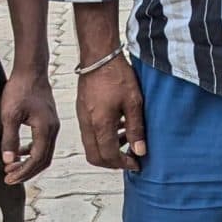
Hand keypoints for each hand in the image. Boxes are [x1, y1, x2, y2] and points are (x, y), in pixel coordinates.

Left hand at [0, 68, 58, 184]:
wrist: (31, 70)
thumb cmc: (20, 89)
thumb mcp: (9, 115)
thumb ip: (10, 139)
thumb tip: (8, 161)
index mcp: (45, 130)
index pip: (36, 160)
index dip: (23, 172)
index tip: (8, 178)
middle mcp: (53, 130)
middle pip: (43, 160)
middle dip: (26, 171)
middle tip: (9, 178)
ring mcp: (53, 125)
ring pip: (44, 153)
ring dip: (29, 163)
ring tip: (12, 167)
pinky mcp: (49, 121)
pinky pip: (43, 143)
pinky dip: (32, 152)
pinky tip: (20, 152)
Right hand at [76, 55, 146, 171]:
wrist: (99, 57)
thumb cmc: (117, 75)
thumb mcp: (134, 102)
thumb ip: (136, 129)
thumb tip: (139, 151)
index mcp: (100, 124)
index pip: (109, 156)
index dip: (123, 163)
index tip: (136, 163)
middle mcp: (88, 124)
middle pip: (95, 156)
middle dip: (113, 162)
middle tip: (129, 158)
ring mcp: (83, 118)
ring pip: (91, 146)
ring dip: (108, 150)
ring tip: (127, 140)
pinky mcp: (82, 112)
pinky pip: (90, 134)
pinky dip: (102, 138)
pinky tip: (118, 127)